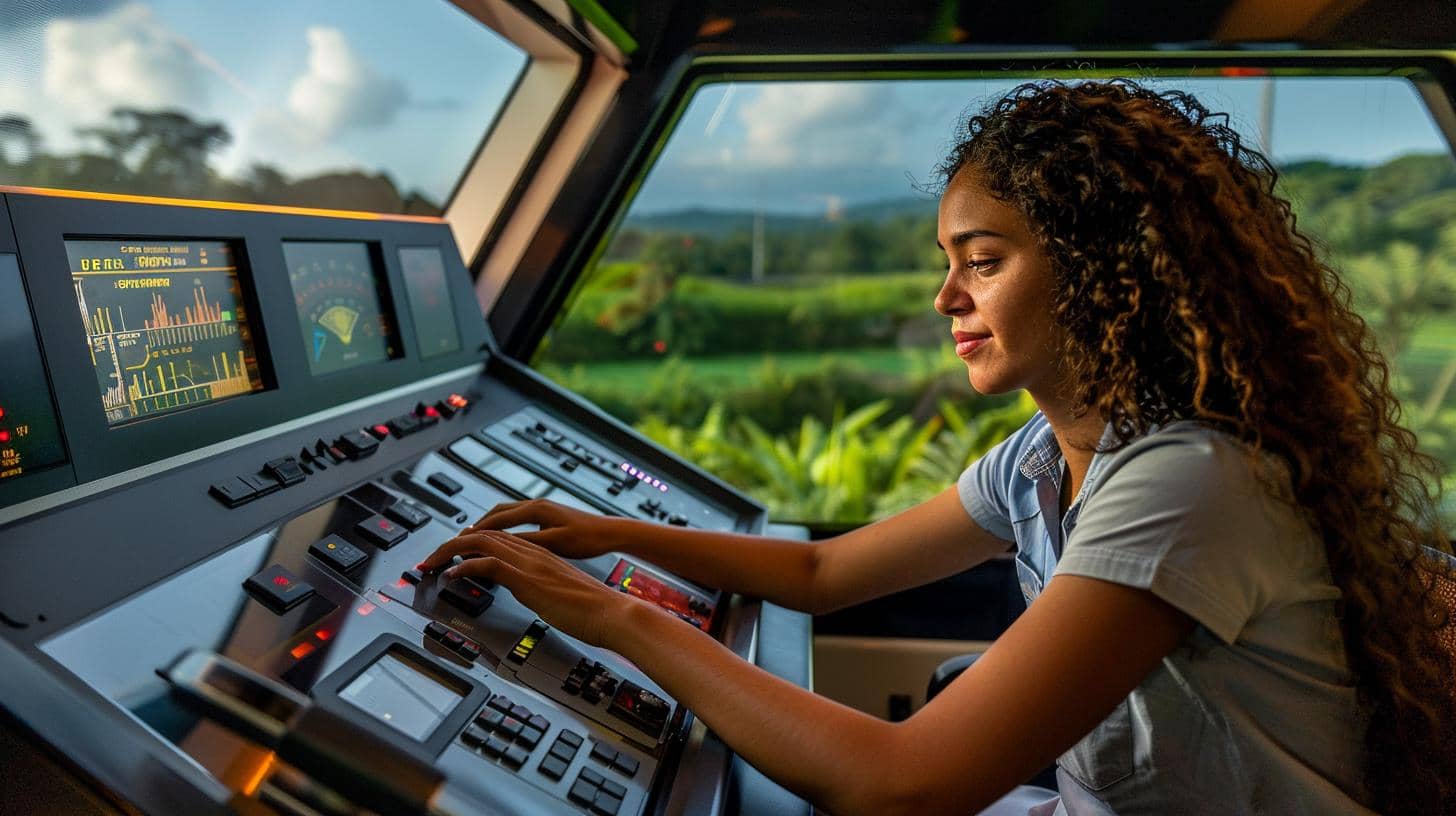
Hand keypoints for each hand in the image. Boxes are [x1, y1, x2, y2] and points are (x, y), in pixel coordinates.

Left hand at [420, 529, 631, 647]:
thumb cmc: (592, 609)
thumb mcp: (560, 593)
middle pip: (483, 535)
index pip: (497, 538)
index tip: (453, 554)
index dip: (471, 542)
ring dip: (448, 551)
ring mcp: (529, 563)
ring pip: (479, 543)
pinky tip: (450, 576)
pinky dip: (462, 567)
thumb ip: (544, 588)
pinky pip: (486, 564)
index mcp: (541, 554)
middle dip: (451, 544)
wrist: (612, 612)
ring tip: (431, 564)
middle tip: (431, 559)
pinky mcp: (526, 578)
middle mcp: (533, 552)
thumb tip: (535, 595)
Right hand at [460, 498, 618, 559]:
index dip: (475, 532)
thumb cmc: (588, 538)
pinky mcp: (548, 515)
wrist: (611, 532)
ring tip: (475, 538)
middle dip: (477, 526)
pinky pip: (517, 517)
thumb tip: (501, 545)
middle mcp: (536, 505)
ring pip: (506, 513)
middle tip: (460, 540)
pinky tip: (503, 538)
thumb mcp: (555, 543)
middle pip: (496, 512)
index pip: (495, 519)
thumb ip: (527, 543)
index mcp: (535, 510)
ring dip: (489, 525)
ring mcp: (542, 508)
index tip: (458, 541)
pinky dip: (503, 526)